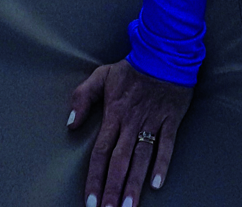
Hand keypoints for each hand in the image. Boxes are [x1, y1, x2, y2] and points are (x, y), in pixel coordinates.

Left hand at [68, 58, 193, 204]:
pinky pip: (167, 144)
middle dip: (113, 188)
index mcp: (114, 114)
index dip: (95, 178)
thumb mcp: (102, 75)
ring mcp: (152, 121)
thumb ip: (82, 97)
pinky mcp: (171, 118)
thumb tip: (70, 124)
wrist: (164, 50)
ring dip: (134, 183)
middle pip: (120, 160)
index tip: (90, 202)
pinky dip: (162, 163)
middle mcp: (132, 122)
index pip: (100, 152)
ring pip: (142, 157)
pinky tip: (157, 184)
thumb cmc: (132, 67)